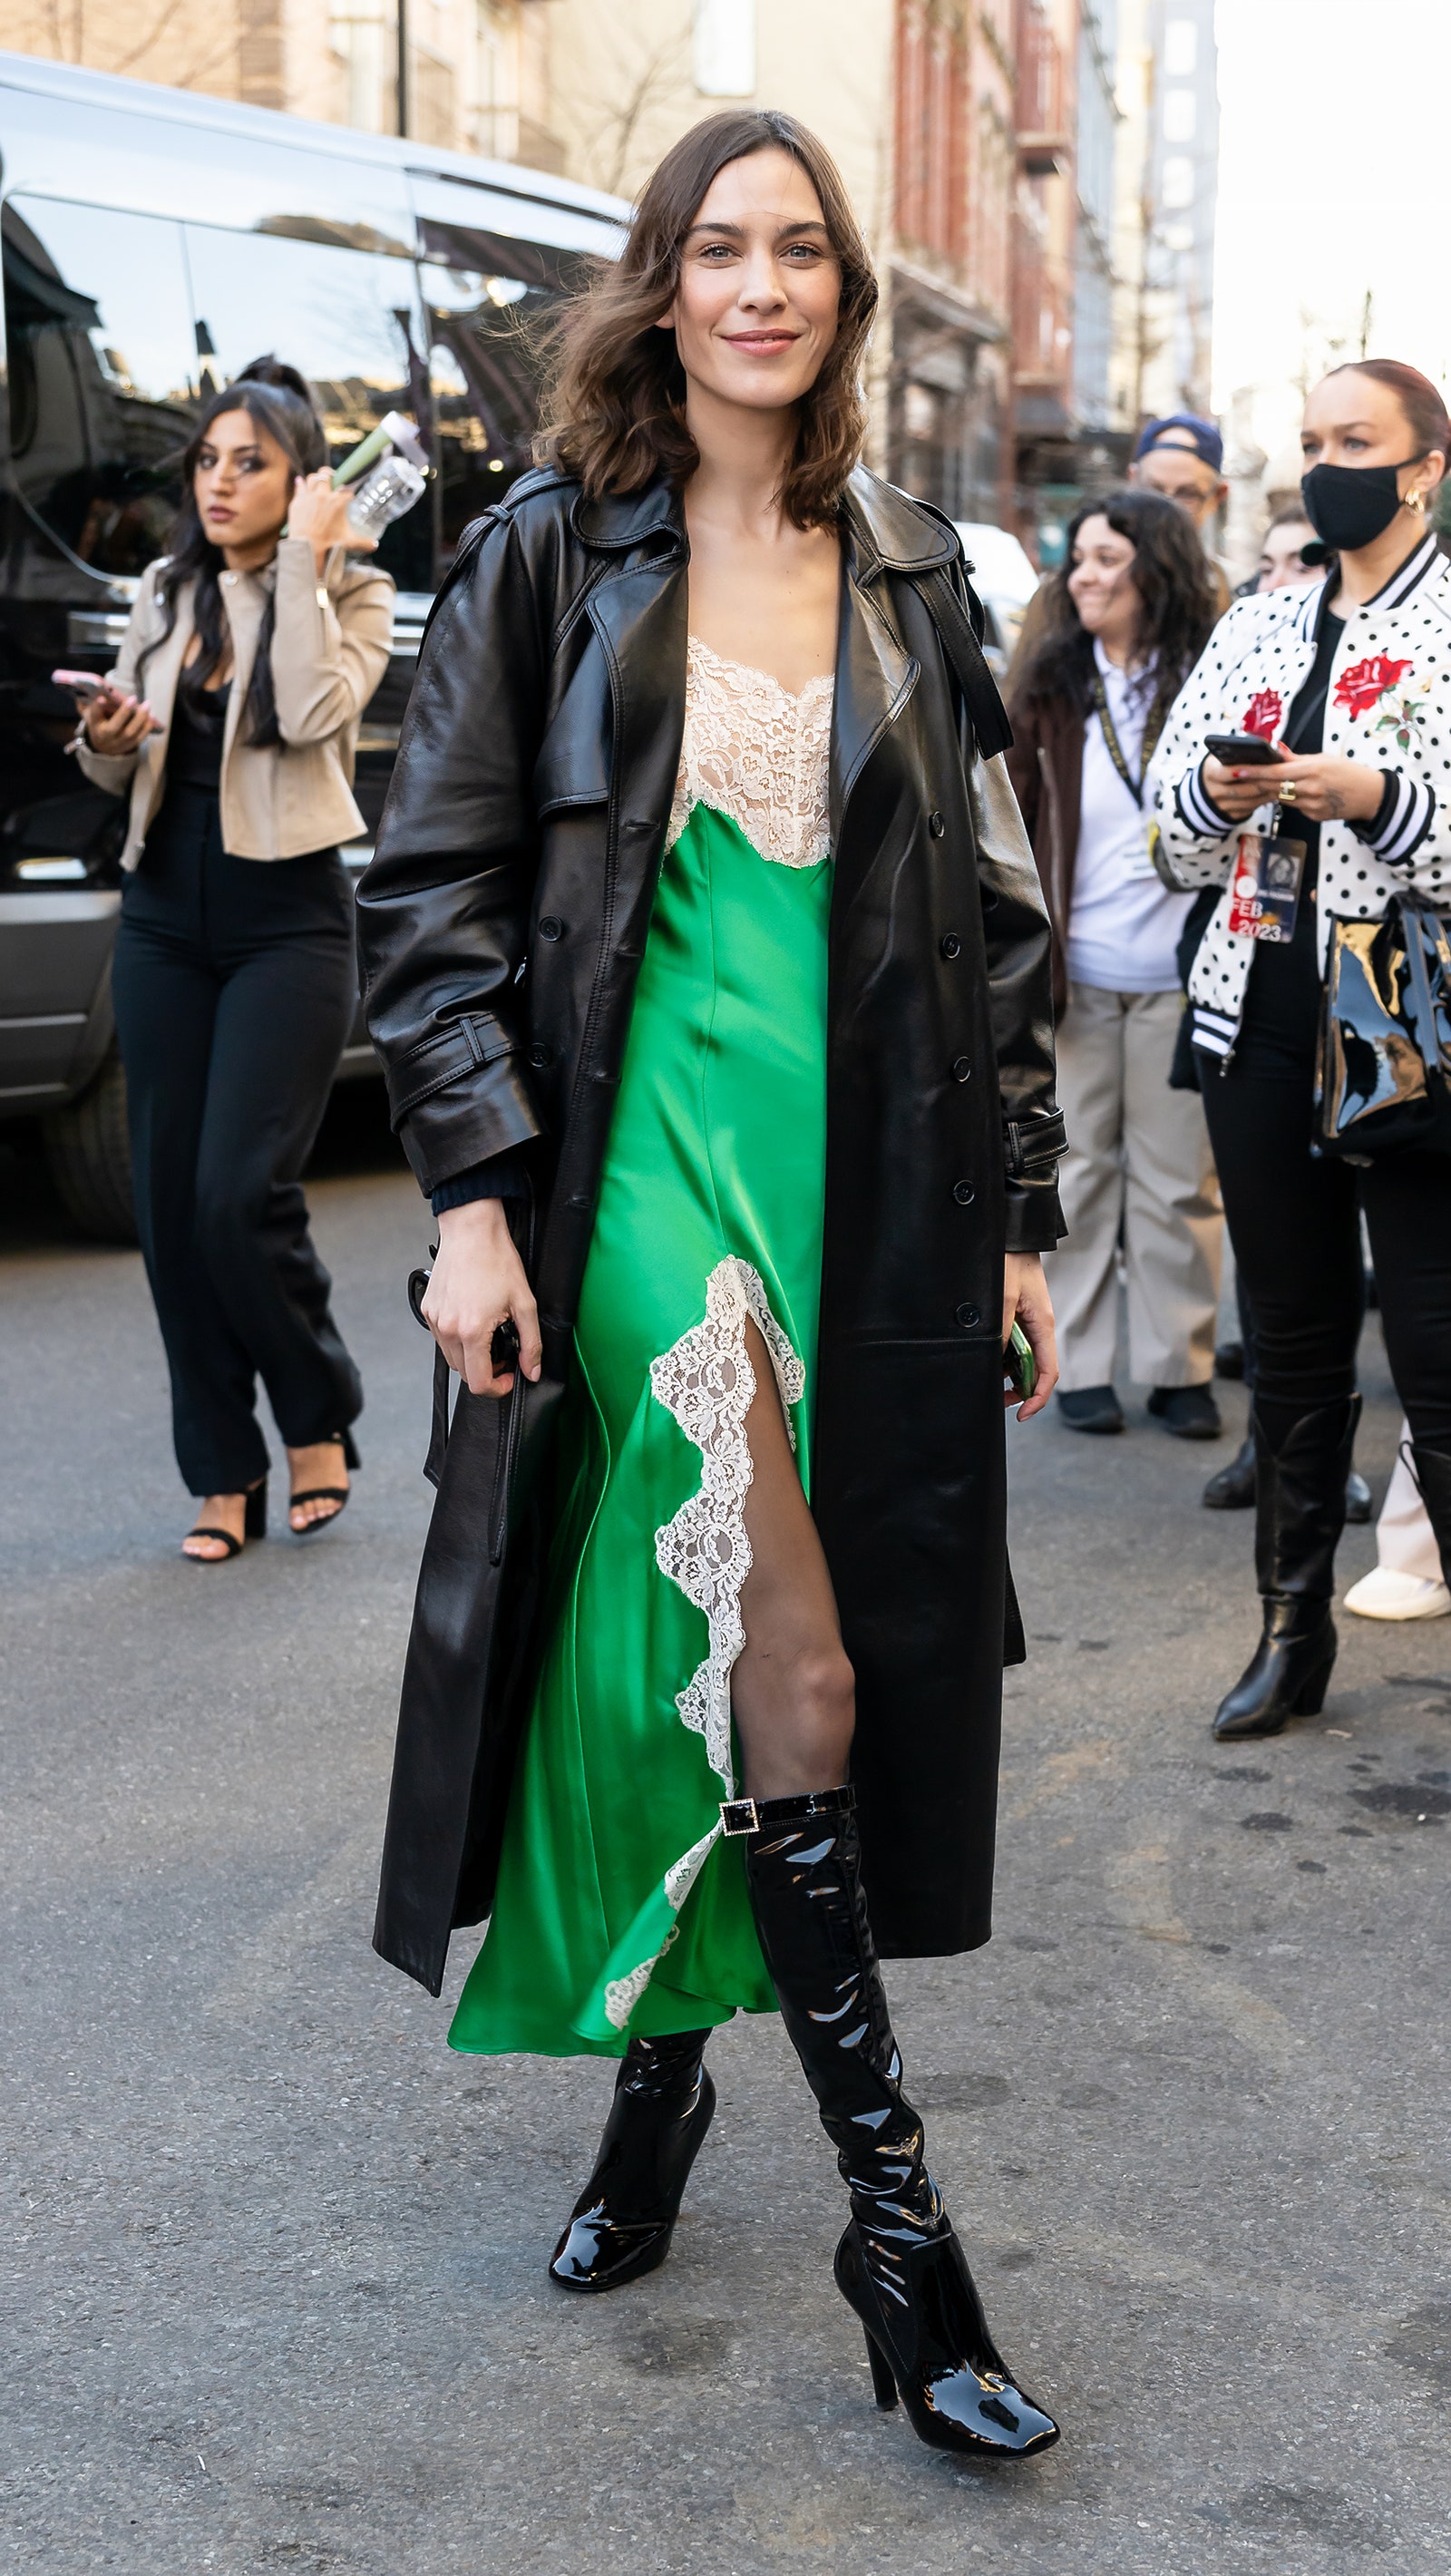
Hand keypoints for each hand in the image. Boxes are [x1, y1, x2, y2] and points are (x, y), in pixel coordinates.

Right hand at [83, 686, 155, 753]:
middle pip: (114, 726)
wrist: (104, 745)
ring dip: (140, 718)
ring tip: (147, 705)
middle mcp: (105, 736)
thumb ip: (101, 702)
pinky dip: (147, 727)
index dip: (98, 706)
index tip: (102, 698)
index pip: (94, 714)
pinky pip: (140, 737)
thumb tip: (106, 689)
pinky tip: (152, 716)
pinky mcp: (129, 746)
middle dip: (124, 712)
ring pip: (129, 733)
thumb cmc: (102, 722)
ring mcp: (118, 743)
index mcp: (95, 725)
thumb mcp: (97, 712)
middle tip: (133, 697)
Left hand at [286, 467, 376, 574]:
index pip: (347, 492)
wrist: (307, 547)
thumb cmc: (330, 544)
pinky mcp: (297, 501)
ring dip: (316, 478)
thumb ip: (364, 542)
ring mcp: (309, 496)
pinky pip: (299, 486)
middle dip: (330, 474)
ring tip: (317, 481)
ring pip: (312, 478)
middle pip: (327, 475)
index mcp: (338, 502)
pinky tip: (300, 482)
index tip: (349, 497)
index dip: (349, 494)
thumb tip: (375, 545)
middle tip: (332, 477)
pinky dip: (300, 483)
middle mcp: (323, 495)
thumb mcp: (349, 542)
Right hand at [423, 1197, 541, 1397]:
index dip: (497, 1387)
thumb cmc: (497, 1260)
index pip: (478, 1382)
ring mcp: (434, 1319)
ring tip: (488, 1335)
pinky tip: (471, 1321)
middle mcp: (447, 1329)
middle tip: (503, 1352)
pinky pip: (441, 1338)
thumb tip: (532, 1371)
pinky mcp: (428, 1309)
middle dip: (485, 1370)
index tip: (509, 1376)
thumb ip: (531, 1343)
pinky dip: (456, 1339)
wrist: (471, 1231)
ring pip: (451, 1357)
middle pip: (464, 1372)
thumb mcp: (525, 1303)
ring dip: (470, 1355)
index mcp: (471, 1331)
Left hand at [1002, 1252, 1056, 1421]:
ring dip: (1010, 1374)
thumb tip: (996, 1360)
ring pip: (1023, 1358)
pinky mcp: (1017, 1315)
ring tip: (990, 1383)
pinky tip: (988, 1360)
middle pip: (1036, 1369)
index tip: (1022, 1413)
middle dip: (1021, 1390)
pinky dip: (1002, 1357)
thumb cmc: (1009, 1261)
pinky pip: (1013, 1344)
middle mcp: (1039, 1327)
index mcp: (1043, 1325)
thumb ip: (1000, 1330)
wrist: (1010, 1233)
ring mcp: (1028, 1321)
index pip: (1049, 1371)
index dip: (1038, 1397)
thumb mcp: (1003, 1297)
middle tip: (998, 1401)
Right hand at [1201, 748, 1287, 822]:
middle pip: (1239, 790)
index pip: (1225, 772)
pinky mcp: (1230, 815)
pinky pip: (1249, 811)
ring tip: (1279, 786)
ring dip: (1264, 795)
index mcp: (1210, 772)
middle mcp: (1212, 791)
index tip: (1260, 765)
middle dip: (1260, 784)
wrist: (1209, 786)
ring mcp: (1220, 806)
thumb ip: (1240, 749)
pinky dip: (1262, 803)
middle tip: (1277, 779)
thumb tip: (1265, 746)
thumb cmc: (1223, 765)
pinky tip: (1272, 795)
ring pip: (1247, 803)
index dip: (1243, 770)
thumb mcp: (1224, 754)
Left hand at [1251, 749, 1383, 824]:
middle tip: (1240, 778)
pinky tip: (1297, 794)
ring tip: (1266, 783)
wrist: (1369, 795)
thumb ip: (1297, 758)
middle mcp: (1311, 788)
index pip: (1277, 771)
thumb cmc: (1347, 772)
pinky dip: (1291, 800)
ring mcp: (1312, 805)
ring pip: (1283, 798)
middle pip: (1275, 787)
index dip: (1255, 772)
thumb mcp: (1323, 759)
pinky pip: (1295, 807)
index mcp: (1313, 769)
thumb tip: (1277, 748)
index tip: (1238, 770)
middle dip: (1257, 783)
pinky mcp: (1314, 816)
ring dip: (1272, 791)